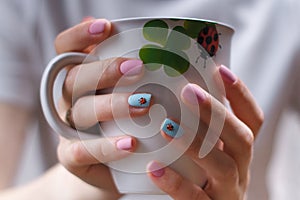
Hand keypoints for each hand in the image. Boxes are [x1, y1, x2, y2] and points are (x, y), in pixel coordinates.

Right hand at [54, 18, 149, 196]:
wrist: (113, 166)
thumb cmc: (125, 122)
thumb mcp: (130, 93)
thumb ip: (132, 71)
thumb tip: (143, 42)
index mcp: (80, 78)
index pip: (66, 49)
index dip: (80, 35)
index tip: (106, 26)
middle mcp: (69, 99)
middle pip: (75, 77)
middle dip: (104, 70)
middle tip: (137, 68)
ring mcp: (67, 127)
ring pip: (80, 111)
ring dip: (110, 106)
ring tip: (143, 105)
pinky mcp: (70, 156)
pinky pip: (81, 151)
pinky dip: (105, 147)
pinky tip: (130, 143)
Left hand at [147, 66, 263, 199]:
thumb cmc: (203, 177)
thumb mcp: (210, 151)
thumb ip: (202, 129)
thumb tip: (178, 91)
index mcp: (240, 152)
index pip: (252, 119)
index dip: (240, 95)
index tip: (221, 71)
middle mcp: (240, 170)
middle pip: (241, 138)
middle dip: (217, 113)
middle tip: (189, 92)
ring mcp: (227, 192)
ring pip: (222, 166)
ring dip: (195, 143)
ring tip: (168, 127)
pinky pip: (194, 198)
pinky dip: (175, 182)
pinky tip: (154, 168)